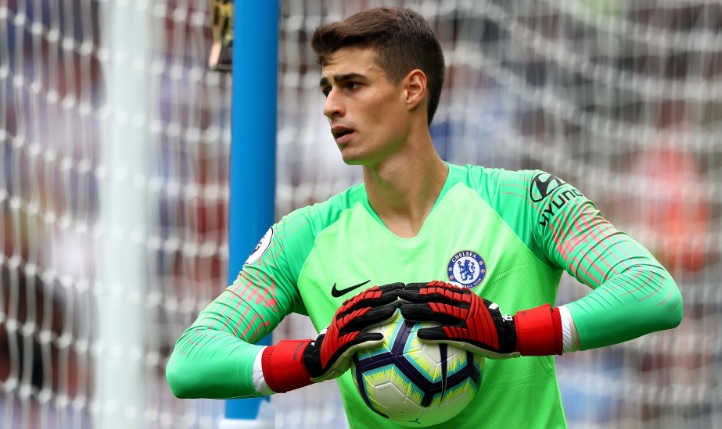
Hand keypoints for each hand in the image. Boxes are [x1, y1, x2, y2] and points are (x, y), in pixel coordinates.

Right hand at [262, 282, 402, 391]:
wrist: (319, 359)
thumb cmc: (341, 342)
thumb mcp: (352, 326)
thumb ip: (366, 317)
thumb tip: (392, 310)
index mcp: (347, 309)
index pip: (368, 295)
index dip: (384, 289)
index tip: (401, 286)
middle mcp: (344, 316)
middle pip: (366, 303)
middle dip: (384, 297)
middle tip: (402, 294)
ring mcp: (341, 330)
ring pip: (362, 319)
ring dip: (378, 314)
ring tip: (394, 311)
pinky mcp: (340, 346)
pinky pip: (355, 341)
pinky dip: (368, 339)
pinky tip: (381, 338)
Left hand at [399, 281, 518, 358]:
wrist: (510, 334)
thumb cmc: (490, 322)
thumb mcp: (475, 305)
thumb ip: (459, 302)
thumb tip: (439, 300)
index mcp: (464, 295)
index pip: (439, 287)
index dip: (421, 286)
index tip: (406, 286)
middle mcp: (464, 304)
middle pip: (435, 297)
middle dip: (415, 295)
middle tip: (398, 296)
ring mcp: (467, 318)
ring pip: (438, 312)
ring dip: (419, 311)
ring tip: (403, 312)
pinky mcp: (470, 334)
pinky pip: (448, 333)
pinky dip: (433, 333)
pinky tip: (420, 335)